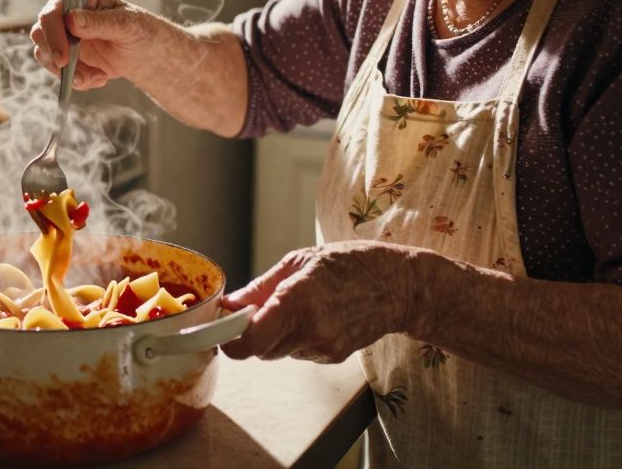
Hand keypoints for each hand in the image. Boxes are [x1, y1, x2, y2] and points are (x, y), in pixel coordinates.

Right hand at [28, 0, 162, 90]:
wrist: (145, 52)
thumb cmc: (139, 29)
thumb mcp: (126, 24)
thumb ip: (100, 22)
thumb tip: (72, 19)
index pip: (53, 11)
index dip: (53, 33)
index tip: (64, 57)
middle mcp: (65, 13)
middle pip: (40, 32)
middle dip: (54, 56)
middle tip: (73, 74)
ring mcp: (63, 35)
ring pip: (44, 54)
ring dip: (67, 72)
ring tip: (96, 77)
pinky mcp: (65, 55)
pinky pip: (58, 70)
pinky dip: (77, 79)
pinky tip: (99, 77)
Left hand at [220, 241, 425, 362]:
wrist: (399, 286)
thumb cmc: (349, 265)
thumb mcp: (298, 263)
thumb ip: (259, 288)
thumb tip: (228, 305)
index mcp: (297, 301)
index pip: (248, 343)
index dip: (228, 341)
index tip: (222, 329)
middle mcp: (310, 330)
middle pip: (258, 350)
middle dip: (250, 333)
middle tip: (256, 310)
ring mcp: (324, 348)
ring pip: (276, 352)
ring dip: (274, 335)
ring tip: (296, 306)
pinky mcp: (332, 357)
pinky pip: (297, 352)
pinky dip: (295, 338)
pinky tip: (315, 316)